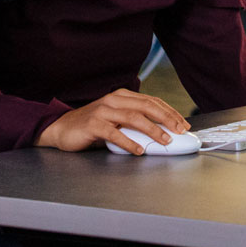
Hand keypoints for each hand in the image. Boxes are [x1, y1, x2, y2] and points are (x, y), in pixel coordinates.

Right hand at [38, 89, 189, 153]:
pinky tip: (139, 150)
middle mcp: (113, 100)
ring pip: (133, 117)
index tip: (183, 124)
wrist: (62, 129)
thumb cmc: (92, 126)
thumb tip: (161, 133)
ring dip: (152, 130)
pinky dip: (129, 142)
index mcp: (122, 96)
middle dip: (167, 118)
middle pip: (146, 106)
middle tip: (180, 131)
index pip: (152, 101)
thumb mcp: (115, 119)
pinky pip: (114, 133)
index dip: (170, 112)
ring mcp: (103, 111)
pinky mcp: (93, 124)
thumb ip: (133, 122)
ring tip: (164, 141)